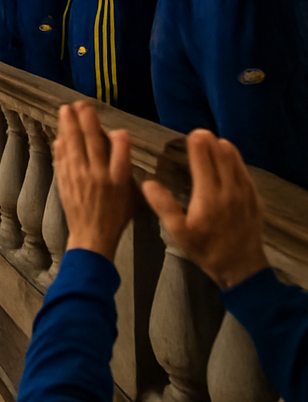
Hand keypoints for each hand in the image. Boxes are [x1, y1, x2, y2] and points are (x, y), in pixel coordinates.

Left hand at [54, 102, 135, 261]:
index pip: (104, 144)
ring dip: (66, 128)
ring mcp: (75, 178)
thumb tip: (120, 135)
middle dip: (79, 121)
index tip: (92, 108)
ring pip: (69, 147)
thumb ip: (122, 162)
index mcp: (110, 175)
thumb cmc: (115, 214)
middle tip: (76, 104)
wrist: (92, 236)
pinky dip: (59, 147)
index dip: (95, 124)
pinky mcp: (63, 183)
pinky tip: (58, 137)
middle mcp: (91, 174)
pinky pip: (60, 160)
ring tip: (65, 112)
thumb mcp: (128, 190)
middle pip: (84, 142)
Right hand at [142, 130, 271, 289]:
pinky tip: (231, 160)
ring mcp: (245, 194)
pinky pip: (246, 173)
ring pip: (236, 162)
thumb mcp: (179, 232)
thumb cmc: (206, 249)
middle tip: (200, 133)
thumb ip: (163, 205)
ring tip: (215, 142)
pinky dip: (237, 162)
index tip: (192, 134)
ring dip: (225, 149)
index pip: (204, 161)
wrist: (241, 267)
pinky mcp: (254, 199)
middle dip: (211, 143)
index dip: (198, 145)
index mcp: (208, 197)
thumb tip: (148, 182)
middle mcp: (229, 190)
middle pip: (222, 156)